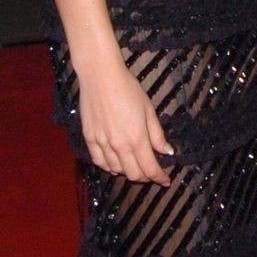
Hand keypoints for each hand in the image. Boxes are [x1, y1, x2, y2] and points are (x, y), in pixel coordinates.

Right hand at [79, 59, 173, 182]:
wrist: (100, 76)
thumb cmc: (128, 89)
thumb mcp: (149, 110)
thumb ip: (157, 134)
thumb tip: (167, 151)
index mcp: (137, 138)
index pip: (150, 168)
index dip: (159, 177)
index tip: (165, 180)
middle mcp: (119, 145)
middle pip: (133, 174)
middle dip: (145, 177)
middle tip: (151, 173)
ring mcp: (102, 142)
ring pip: (116, 170)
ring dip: (128, 172)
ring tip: (135, 167)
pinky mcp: (89, 138)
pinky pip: (99, 161)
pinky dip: (109, 167)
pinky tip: (115, 166)